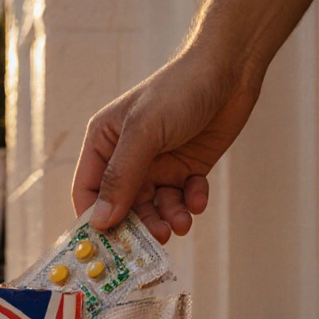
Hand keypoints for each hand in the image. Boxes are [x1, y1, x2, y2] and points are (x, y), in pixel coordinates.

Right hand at [71, 47, 261, 242]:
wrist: (230, 71)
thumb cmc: (179, 91)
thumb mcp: (144, 133)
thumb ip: (121, 177)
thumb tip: (100, 222)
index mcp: (104, 142)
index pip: (88, 192)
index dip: (95, 220)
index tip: (108, 246)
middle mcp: (128, 157)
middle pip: (123, 207)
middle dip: (139, 225)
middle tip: (155, 240)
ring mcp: (158, 164)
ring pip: (155, 208)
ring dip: (168, 218)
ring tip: (181, 221)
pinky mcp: (186, 169)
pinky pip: (182, 199)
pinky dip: (191, 202)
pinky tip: (198, 194)